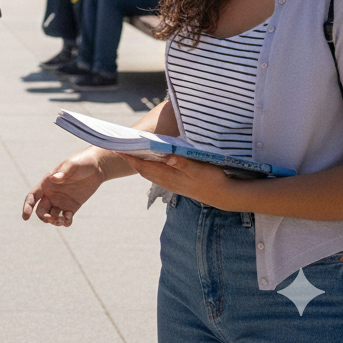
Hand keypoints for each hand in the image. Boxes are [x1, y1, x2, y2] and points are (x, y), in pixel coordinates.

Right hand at [22, 150, 105, 225]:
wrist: (96, 167)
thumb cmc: (80, 162)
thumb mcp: (71, 165)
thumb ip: (63, 172)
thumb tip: (54, 179)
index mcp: (47, 183)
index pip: (32, 197)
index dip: (27, 207)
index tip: (26, 217)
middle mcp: (51, 194)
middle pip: (41, 210)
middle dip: (44, 217)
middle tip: (51, 218)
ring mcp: (61, 202)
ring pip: (52, 217)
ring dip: (54, 222)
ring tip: (62, 220)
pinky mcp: (72, 207)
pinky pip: (65, 219)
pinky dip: (65, 222)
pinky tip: (69, 217)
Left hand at [115, 152, 232, 208]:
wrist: (225, 196)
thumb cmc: (213, 180)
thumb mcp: (199, 169)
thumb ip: (183, 163)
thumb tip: (167, 156)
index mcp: (169, 176)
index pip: (143, 165)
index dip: (129, 157)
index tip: (117, 148)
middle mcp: (167, 181)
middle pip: (142, 169)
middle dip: (130, 159)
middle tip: (119, 146)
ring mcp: (172, 184)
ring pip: (149, 173)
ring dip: (138, 163)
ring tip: (130, 151)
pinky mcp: (177, 184)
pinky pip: (157, 175)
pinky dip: (149, 167)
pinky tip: (150, 160)